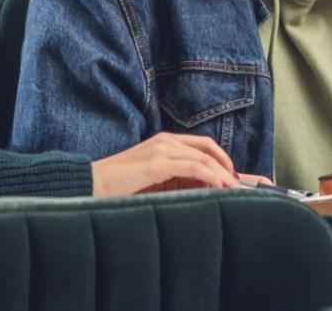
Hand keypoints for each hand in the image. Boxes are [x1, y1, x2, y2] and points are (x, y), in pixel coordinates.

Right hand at [90, 131, 238, 195]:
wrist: (90, 184)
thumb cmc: (119, 186)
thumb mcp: (153, 181)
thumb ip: (174, 180)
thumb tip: (204, 191)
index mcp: (165, 142)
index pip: (203, 146)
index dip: (223, 159)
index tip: (237, 177)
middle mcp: (165, 141)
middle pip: (208, 148)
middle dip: (228, 166)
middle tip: (240, 185)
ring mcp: (161, 149)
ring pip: (203, 157)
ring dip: (223, 174)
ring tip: (234, 190)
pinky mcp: (156, 163)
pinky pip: (192, 167)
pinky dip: (210, 176)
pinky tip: (219, 187)